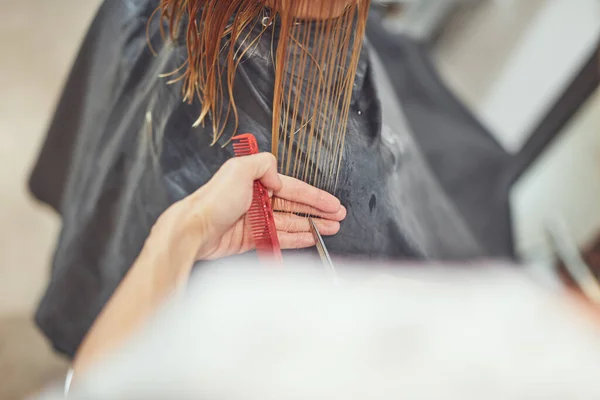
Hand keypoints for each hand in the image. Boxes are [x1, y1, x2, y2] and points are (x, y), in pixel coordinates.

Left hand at [151, 153, 345, 261]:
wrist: (193, 229)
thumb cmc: (212, 201)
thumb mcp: (238, 170)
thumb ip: (263, 164)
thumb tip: (277, 176)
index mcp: (256, 181)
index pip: (294, 188)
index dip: (315, 197)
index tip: (332, 204)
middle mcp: (257, 200)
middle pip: (295, 207)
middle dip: (317, 213)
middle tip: (337, 218)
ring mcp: (255, 221)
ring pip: (289, 223)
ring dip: (310, 227)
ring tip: (329, 230)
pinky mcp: (250, 239)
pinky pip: (278, 238)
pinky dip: (295, 239)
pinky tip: (308, 239)